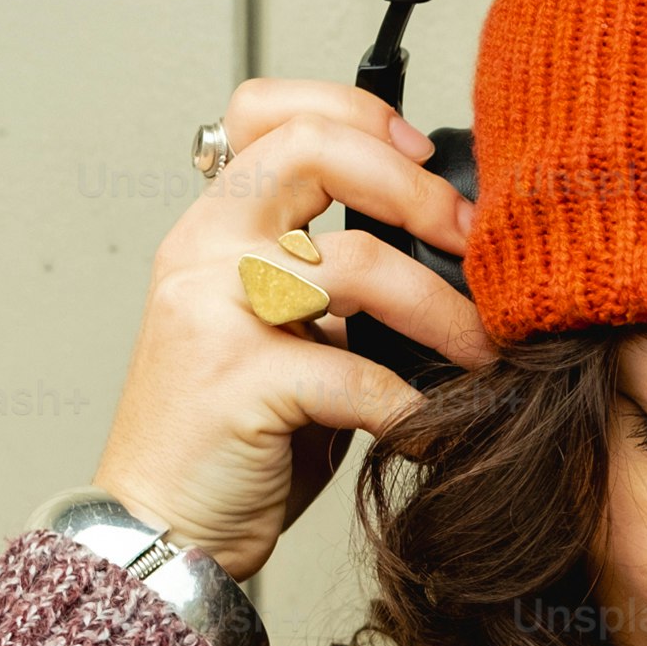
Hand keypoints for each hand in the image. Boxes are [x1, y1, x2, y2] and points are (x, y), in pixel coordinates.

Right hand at [86, 79, 494, 579]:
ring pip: (360, 265)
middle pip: (318, 154)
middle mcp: (204, 252)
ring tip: (486, 354)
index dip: (357, 114)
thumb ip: (329, 287)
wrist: (160, 532)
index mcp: (213, 229)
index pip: (271, 113)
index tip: (424, 153)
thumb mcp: (275, 337)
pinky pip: (360, 376)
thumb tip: (450, 258)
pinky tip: (435, 432)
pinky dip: (417, 408)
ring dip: (446, 312)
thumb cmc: (230, 440)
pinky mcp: (239, 384)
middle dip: (420, 192)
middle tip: (479, 247)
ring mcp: (215, 312)